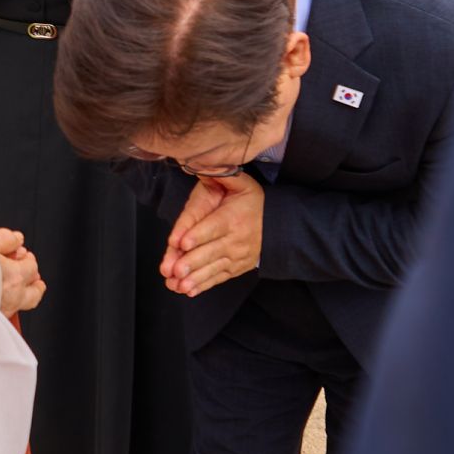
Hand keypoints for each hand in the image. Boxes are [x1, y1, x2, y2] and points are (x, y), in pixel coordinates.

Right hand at [0, 227, 45, 316]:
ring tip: (21, 291)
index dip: (28, 258)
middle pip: (34, 294)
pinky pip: (7, 316)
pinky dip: (9, 307)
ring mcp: (2, 312)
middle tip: (33, 277)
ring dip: (25, 296)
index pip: (32, 267)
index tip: (21, 254)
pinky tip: (0, 302)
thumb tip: (17, 238)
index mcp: (14, 276)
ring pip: (22, 306)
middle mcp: (13, 297)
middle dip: (35, 283)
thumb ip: (3, 239)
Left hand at [161, 174, 264, 296]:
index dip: (197, 235)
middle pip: (210, 252)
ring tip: (178, 284)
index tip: (182, 242)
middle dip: (192, 262)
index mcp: (233, 218)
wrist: (278, 227)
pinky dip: (203, 285)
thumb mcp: (242, 184)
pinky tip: (188, 290)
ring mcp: (235, 257)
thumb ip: (221, 174)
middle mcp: (235, 240)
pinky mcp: (234, 268)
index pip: (213, 227)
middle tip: (175, 270)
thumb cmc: (254, 204)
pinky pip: (217, 278)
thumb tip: (199, 163)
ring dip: (194, 278)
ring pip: (212, 268)